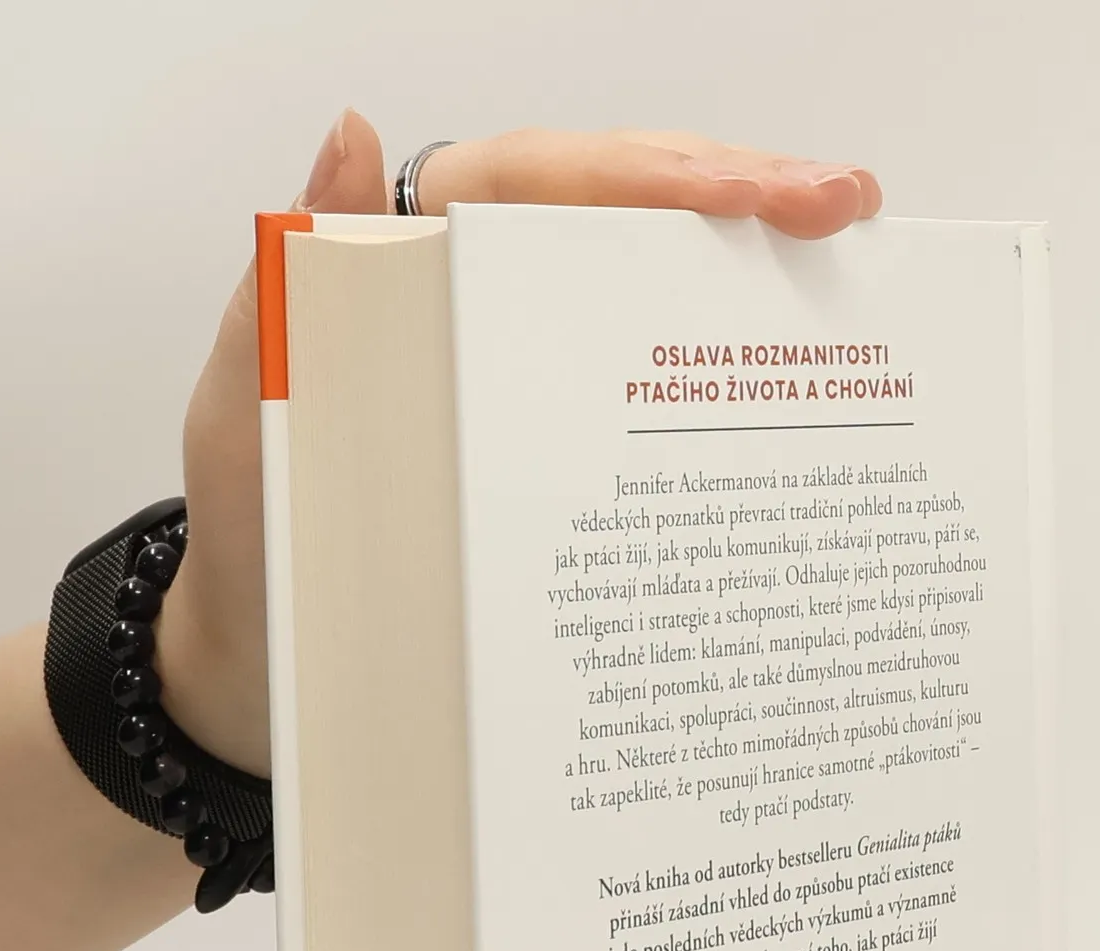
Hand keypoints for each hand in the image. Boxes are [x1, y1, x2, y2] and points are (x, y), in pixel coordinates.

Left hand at [158, 112, 883, 776]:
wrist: (273, 668)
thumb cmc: (255, 543)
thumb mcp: (250, 405)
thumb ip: (290, 278)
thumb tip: (349, 133)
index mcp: (409, 262)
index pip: (548, 180)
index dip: (659, 176)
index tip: (760, 193)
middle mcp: (481, 299)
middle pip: (625, 213)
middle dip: (743, 199)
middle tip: (845, 208)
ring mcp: (529, 370)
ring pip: (651, 290)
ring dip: (752, 273)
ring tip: (849, 259)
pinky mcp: (557, 442)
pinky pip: (646, 389)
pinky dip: (723, 377)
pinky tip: (793, 374)